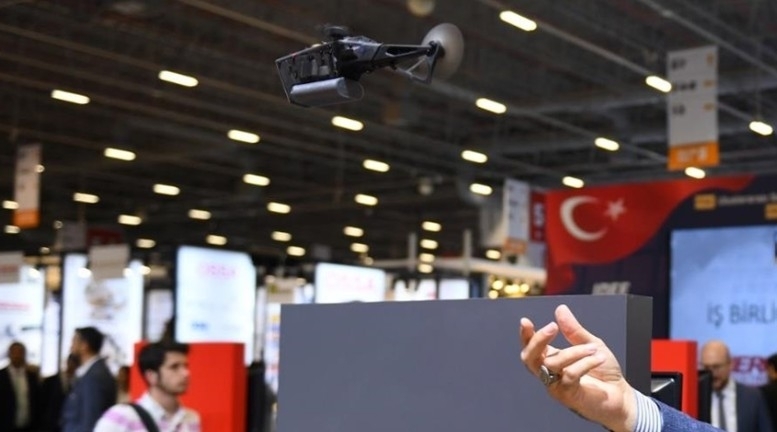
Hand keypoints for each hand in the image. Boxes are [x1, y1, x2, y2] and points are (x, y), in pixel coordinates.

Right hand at [519, 304, 636, 431]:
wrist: (622, 397)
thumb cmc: (604, 373)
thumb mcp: (591, 345)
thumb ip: (574, 330)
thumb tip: (560, 309)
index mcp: (551, 359)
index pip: (530, 347)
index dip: (525, 335)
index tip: (525, 321)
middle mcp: (549, 373)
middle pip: (529, 358)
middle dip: (537, 341)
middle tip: (552, 327)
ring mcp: (556, 386)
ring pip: (552, 364)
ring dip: (574, 352)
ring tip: (593, 348)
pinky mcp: (567, 396)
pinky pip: (570, 374)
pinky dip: (585, 363)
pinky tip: (599, 358)